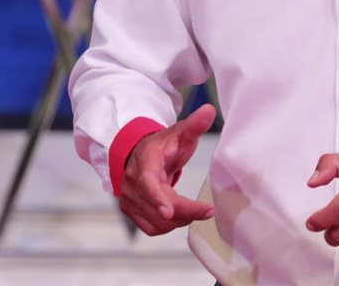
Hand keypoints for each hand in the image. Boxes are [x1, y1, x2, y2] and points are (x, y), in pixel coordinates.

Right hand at [120, 104, 216, 235]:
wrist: (140, 154)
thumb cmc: (163, 145)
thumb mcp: (180, 132)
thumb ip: (195, 124)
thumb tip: (209, 110)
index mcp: (145, 160)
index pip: (147, 181)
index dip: (157, 198)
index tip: (168, 211)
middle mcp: (132, 181)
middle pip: (159, 207)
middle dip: (186, 211)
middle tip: (208, 210)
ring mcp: (129, 198)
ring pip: (157, 221)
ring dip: (179, 219)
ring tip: (194, 209)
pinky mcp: (130, 211)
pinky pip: (151, 228)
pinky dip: (168, 226)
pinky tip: (178, 214)